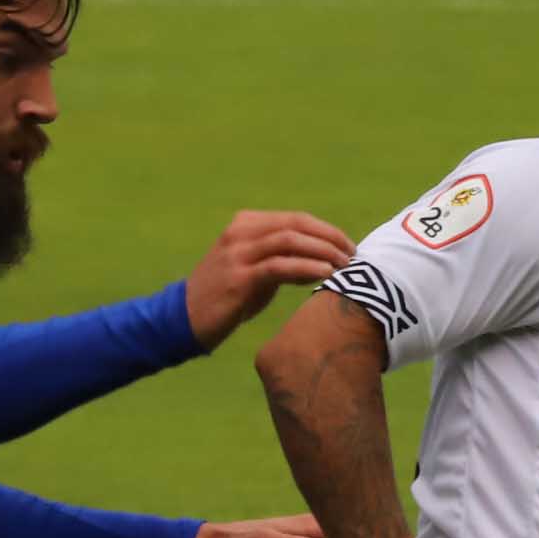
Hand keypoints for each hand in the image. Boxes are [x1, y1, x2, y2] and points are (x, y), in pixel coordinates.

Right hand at [186, 210, 358, 348]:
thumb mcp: (254, 271)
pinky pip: (280, 266)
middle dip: (330, 237)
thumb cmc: (226, 297)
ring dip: (323, 251)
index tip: (349, 247)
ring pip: (290, 240)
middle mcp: (240, 232)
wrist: (185, 318)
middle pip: (297, 224)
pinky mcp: (238, 277)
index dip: (327, 230)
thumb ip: (283, 259)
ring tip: (345, 266)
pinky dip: (306, 267)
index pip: (296, 219)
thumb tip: (324, 261)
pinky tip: (325, 275)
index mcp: (245, 224)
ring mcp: (237, 253)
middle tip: (353, 255)